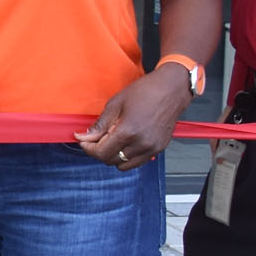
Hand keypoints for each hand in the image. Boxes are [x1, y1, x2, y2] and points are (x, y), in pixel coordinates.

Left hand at [79, 62, 194, 171]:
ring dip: (113, 156)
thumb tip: (83, 137)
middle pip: (111, 161)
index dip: (89, 148)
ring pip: (124, 165)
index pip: (101, 153)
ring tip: (112, 140)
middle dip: (99, 151)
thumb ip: (99, 125)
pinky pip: (137, 162)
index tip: (84, 141)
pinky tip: (126, 142)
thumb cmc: (145, 92)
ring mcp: (152, 148)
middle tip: (96, 138)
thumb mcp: (115, 104)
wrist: (171, 89)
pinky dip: (127, 157)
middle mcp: (142, 144)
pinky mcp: (159, 149)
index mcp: (128, 132)